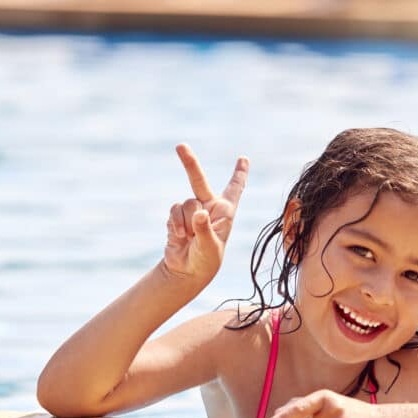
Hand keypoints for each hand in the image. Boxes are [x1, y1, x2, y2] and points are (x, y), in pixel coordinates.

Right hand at [163, 144, 248, 281]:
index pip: (235, 188)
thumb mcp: (210, 248)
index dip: (239, 173)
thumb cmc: (206, 260)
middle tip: (180, 146)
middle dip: (189, 162)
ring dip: (185, 222)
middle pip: (198, 180)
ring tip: (190, 238)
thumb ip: (205, 230)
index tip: (244, 158)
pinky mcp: (177, 217)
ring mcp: (192, 211)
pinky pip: (173, 212)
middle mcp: (209, 207)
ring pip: (185, 203)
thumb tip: (198, 214)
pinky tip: (181, 237)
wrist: (186, 271)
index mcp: (225, 211)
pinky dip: (175, 225)